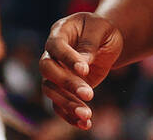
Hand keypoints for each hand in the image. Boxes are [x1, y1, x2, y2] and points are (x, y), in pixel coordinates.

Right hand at [40, 13, 123, 130]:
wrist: (105, 40)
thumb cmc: (102, 30)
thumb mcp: (101, 28)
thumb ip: (90, 43)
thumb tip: (83, 62)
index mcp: (60, 31)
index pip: (56, 46)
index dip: (67, 59)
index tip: (85, 70)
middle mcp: (52, 53)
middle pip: (48, 70)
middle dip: (67, 84)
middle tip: (89, 94)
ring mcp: (55, 72)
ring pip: (51, 90)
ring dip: (68, 104)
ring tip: (87, 115)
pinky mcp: (62, 88)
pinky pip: (58, 104)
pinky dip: (69, 115)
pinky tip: (85, 124)